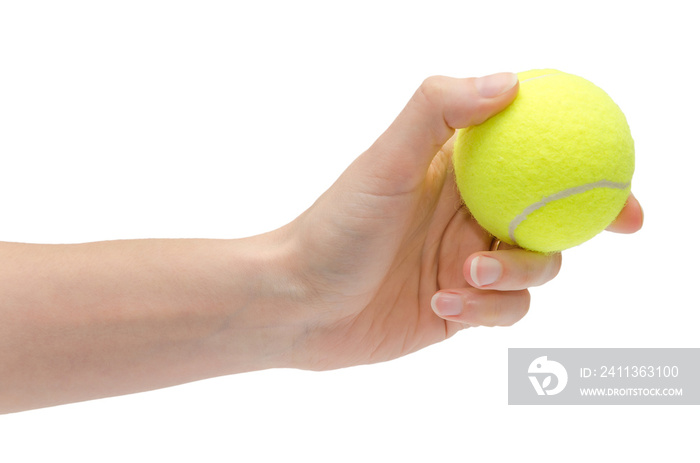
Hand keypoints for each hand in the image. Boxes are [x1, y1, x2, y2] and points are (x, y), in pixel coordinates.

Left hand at [278, 73, 642, 369]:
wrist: (299, 302)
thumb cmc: (336, 226)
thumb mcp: (386, 161)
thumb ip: (438, 111)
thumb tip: (509, 81)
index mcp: (458, 174)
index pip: (531, 156)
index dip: (581, 157)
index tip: (618, 166)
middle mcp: (468, 216)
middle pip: (551, 213)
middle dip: (587, 219)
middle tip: (620, 223)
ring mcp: (467, 263)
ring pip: (536, 267)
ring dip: (515, 273)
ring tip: (463, 276)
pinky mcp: (461, 307)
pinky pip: (505, 310)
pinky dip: (484, 309)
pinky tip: (441, 305)